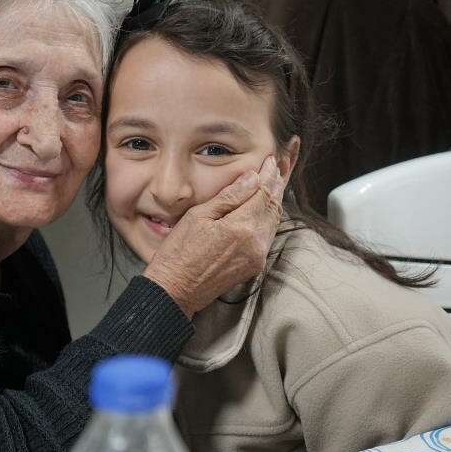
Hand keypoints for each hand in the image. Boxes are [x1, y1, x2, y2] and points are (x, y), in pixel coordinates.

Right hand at [143, 154, 284, 318]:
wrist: (174, 291)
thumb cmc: (178, 253)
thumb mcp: (198, 217)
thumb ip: (228, 197)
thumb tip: (252, 178)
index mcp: (241, 227)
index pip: (263, 193)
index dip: (268, 175)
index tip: (270, 161)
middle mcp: (255, 243)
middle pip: (274, 207)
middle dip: (276, 185)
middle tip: (276, 168)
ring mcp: (257, 257)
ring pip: (273, 222)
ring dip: (274, 202)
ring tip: (273, 185)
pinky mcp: (253, 267)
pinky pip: (267, 237)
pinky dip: (268, 219)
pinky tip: (263, 211)